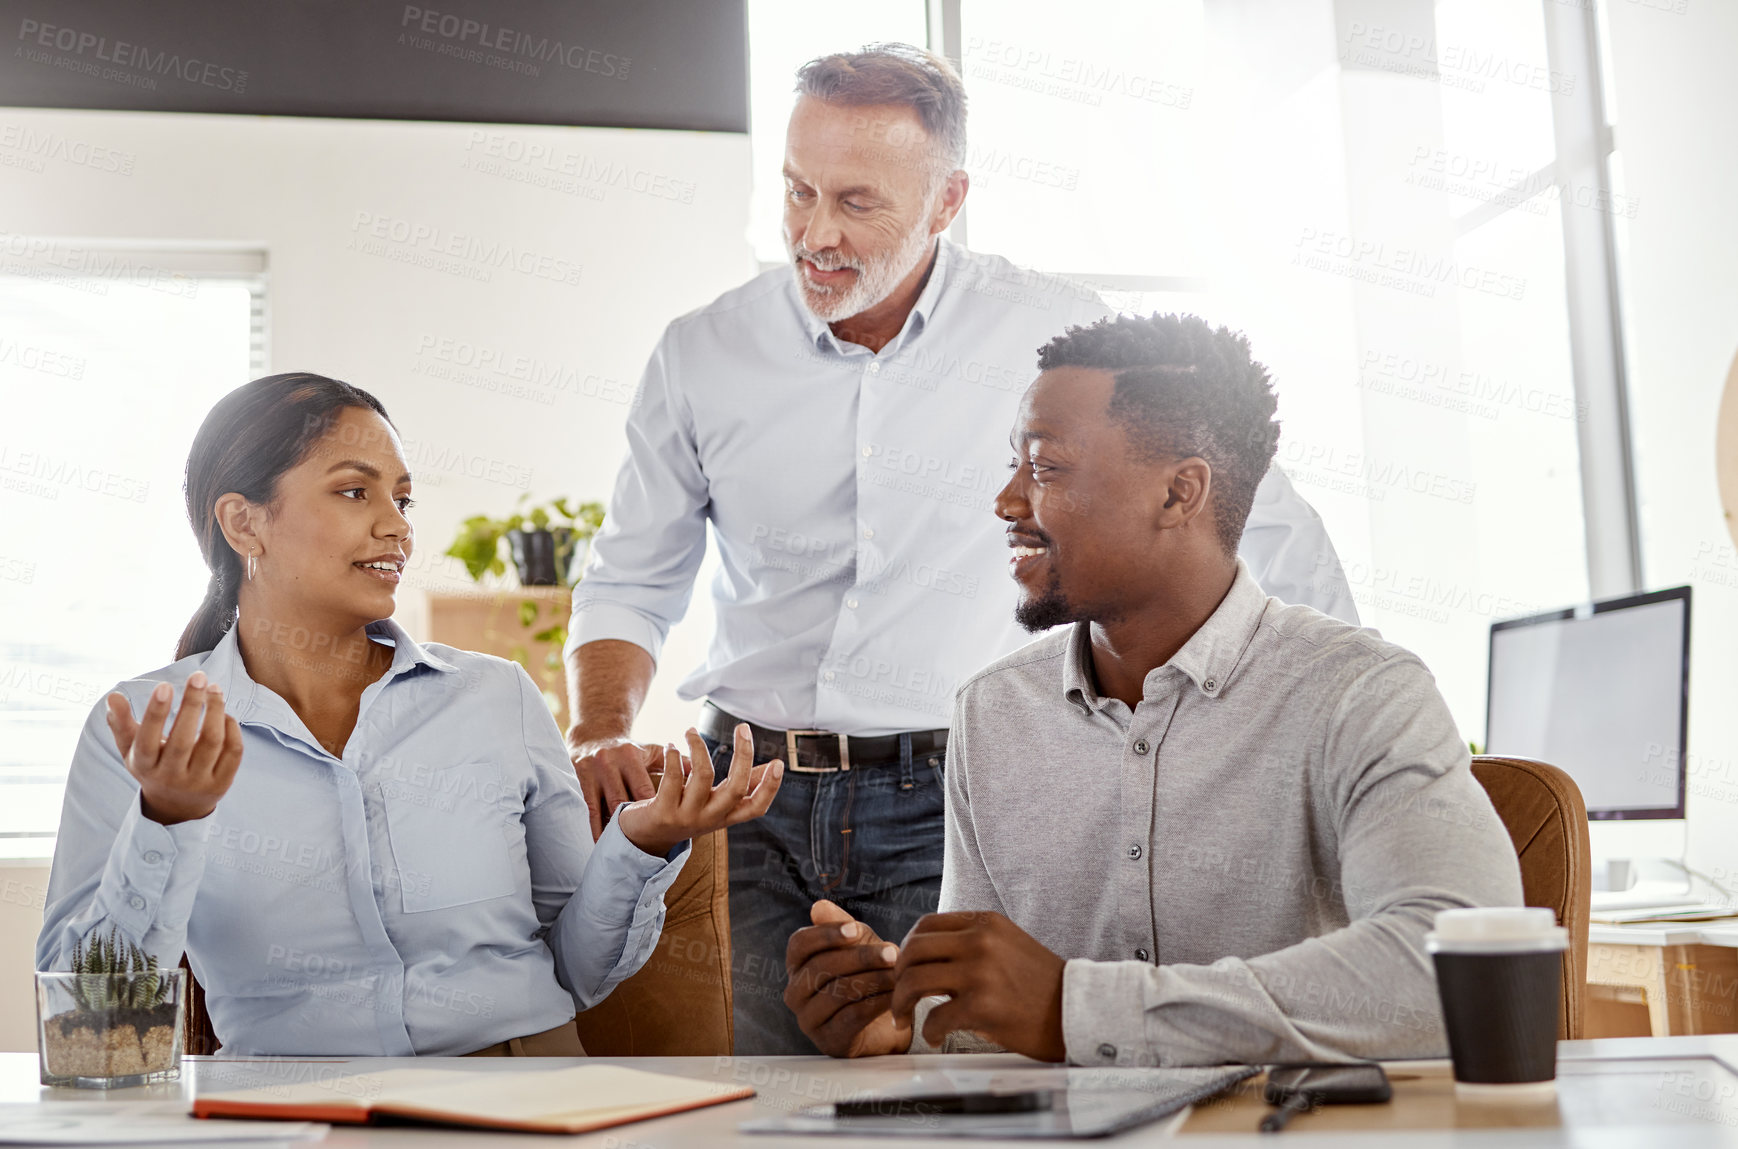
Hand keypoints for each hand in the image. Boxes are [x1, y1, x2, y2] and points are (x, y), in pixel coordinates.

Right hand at [105, 671, 242, 825]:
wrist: (177, 806)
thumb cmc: (152, 766)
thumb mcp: (131, 749)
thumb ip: (121, 723)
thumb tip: (113, 697)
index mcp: (144, 766)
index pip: (147, 740)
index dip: (155, 713)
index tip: (164, 685)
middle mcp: (170, 777)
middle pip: (183, 740)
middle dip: (191, 704)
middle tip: (199, 676)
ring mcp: (197, 782)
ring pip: (212, 742)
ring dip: (215, 711)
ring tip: (214, 688)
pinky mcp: (222, 783)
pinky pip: (233, 751)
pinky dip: (231, 728)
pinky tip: (224, 713)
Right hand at [568, 730, 666, 839]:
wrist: (594, 733)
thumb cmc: (628, 749)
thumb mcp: (652, 751)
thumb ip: (677, 761)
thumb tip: (700, 771)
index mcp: (630, 755)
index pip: (644, 788)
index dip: (654, 809)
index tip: (664, 829)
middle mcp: (609, 762)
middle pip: (623, 799)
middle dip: (635, 822)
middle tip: (646, 844)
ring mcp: (592, 772)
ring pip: (606, 806)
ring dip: (615, 828)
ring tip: (625, 847)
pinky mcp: (579, 779)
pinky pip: (589, 809)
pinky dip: (595, 827)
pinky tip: (601, 842)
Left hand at [613, 725, 781, 856]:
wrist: (645, 838)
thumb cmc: (684, 812)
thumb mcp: (715, 803)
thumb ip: (742, 786)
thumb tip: (772, 767)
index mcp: (726, 816)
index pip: (756, 807)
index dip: (770, 787)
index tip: (779, 762)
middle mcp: (709, 819)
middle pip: (735, 787)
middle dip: (743, 754)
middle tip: (743, 727)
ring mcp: (687, 817)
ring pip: (703, 775)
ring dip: (698, 746)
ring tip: (690, 731)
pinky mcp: (663, 813)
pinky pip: (672, 778)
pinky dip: (673, 756)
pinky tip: (671, 746)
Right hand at [785, 899, 910, 1057]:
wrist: (888, 1021)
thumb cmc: (868, 977)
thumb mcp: (859, 945)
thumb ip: (842, 926)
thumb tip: (819, 907)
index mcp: (798, 966)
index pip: (799, 944)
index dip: (825, 935)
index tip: (855, 929)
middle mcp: (795, 994)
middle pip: (820, 968)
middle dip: (860, 957)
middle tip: (892, 952)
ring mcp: (809, 1020)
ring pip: (836, 992)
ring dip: (872, 979)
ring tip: (898, 973)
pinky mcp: (829, 1041)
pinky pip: (851, 1017)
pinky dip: (876, 1002)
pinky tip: (894, 995)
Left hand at [890, 911, 1066, 1060]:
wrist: (1077, 1010)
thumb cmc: (1042, 985)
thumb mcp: (1007, 945)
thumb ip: (970, 945)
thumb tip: (929, 958)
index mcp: (985, 923)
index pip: (927, 924)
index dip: (907, 947)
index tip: (905, 968)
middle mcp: (980, 941)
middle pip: (913, 950)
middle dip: (898, 976)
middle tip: (899, 996)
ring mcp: (980, 972)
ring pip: (915, 981)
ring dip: (902, 1003)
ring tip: (905, 1017)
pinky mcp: (982, 1006)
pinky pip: (934, 1017)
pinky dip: (928, 1031)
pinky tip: (936, 1035)